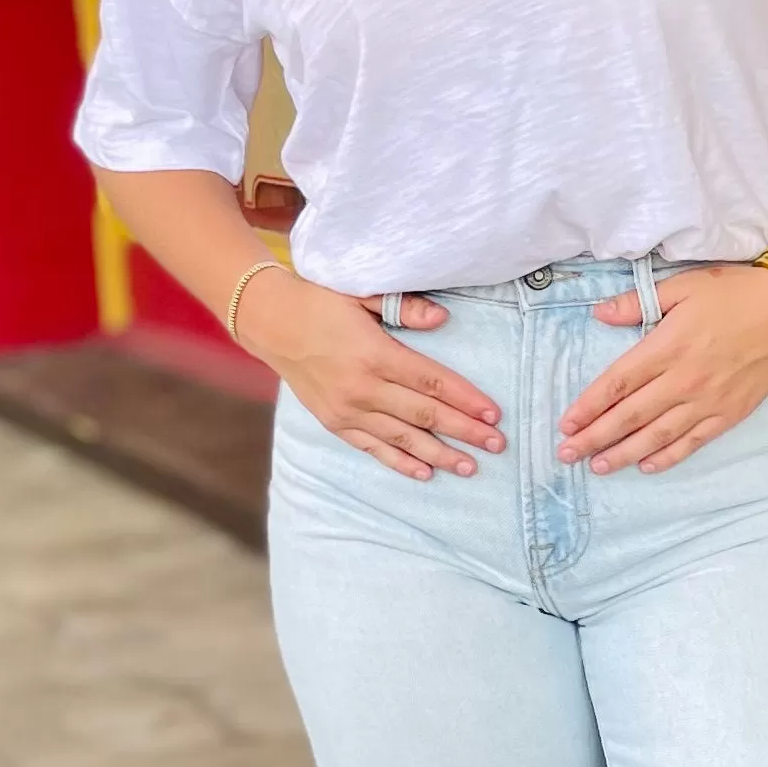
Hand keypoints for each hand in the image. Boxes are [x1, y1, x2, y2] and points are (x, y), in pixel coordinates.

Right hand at [240, 267, 503, 479]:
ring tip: (470, 467)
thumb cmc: (320, 302)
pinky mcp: (335, 423)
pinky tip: (426, 473)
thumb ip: (404, 307)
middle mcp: (363, 388)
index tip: (494, 414)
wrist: (270, 322)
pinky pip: (373, 449)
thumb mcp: (361, 292)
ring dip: (440, 454)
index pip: (432, 381)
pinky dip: (400, 462)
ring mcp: (347, 410)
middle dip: (464, 431)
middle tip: (497, 444)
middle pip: (425, 415)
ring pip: (403, 439)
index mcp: (375, 354)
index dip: (466, 399)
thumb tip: (443, 320)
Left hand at [557, 264, 767, 473]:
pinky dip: (668, 457)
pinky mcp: (729, 414)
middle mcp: (683, 380)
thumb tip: (599, 313)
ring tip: (598, 466)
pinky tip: (646, 466)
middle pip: (629, 416)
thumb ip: (637, 303)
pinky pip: (692, 442)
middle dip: (595, 438)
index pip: (617, 383)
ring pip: (657, 435)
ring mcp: (707, 401)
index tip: (565, 424)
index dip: (588, 406)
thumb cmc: (735, 293)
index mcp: (667, 347)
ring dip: (624, 453)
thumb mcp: (683, 286)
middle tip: (567, 455)